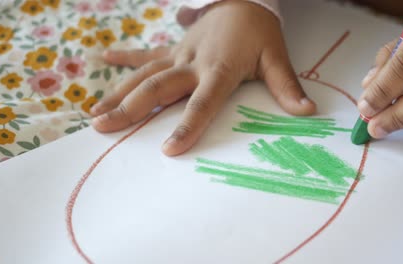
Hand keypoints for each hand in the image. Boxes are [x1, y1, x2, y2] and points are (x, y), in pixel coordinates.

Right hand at [91, 0, 314, 155]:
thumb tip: (307, 112)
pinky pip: (146, 54)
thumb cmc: (261, 32)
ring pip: (145, 75)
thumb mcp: (277, 57)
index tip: (168, 150)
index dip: (186, 126)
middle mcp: (193, 62)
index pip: (202, 103)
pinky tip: (103, 59)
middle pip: (158, 88)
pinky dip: (124, 59)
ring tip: (94, 113)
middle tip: (102, 128)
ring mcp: (179, 53)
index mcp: (219, 69)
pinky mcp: (174, 47)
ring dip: (118, 93)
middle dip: (130, 110)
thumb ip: (286, 86)